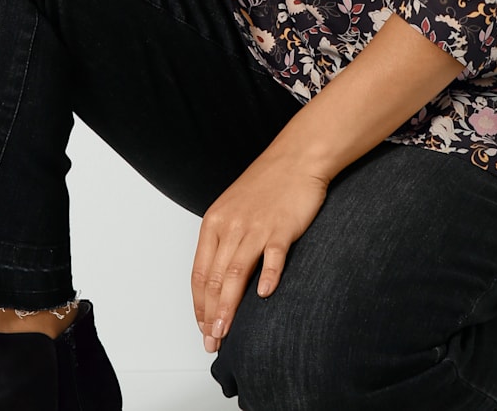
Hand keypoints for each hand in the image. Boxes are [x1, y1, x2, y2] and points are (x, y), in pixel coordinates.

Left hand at [191, 151, 328, 352]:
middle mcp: (231, 226)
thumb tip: (218, 280)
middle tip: (212, 340)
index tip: (203, 326)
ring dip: (229, 307)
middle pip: (214, 278)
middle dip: (210, 314)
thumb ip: (225, 241)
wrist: (297, 157)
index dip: (199, 304)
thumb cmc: (267, 184)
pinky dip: (268, 277)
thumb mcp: (234, 209)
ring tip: (226, 331)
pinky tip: (264, 295)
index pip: (199, 272)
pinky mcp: (281, 227)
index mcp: (215, 222)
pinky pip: (272, 256)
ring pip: (235, 273)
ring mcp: (256, 227)